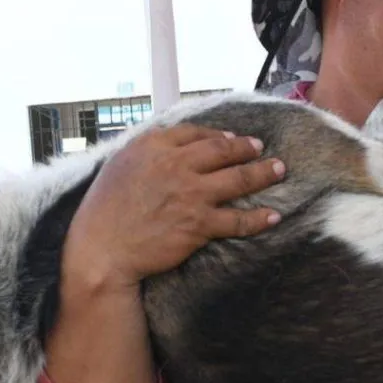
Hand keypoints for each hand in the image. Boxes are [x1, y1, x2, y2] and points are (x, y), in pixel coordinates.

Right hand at [65, 124, 285, 288]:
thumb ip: (148, 151)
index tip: (232, 138)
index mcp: (154, 147)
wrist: (102, 249)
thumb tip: (171, 144)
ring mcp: (191, 194)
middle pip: (223, 150)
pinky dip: (259, 218)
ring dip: (264, 173)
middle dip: (247, 148)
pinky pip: (238, 220)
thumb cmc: (104, 210)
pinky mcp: (199, 224)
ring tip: (280, 170)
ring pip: (238, 179)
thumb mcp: (120, 165)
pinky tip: (274, 215)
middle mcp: (176, 165)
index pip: (196, 133)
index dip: (219, 135)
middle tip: (261, 148)